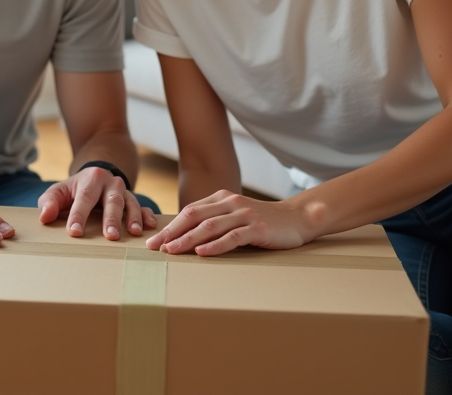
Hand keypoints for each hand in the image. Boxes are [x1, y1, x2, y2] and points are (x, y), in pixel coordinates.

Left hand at [37, 166, 157, 239]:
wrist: (95, 177)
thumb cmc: (74, 190)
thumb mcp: (59, 192)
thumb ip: (49, 202)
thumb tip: (45, 217)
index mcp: (90, 179)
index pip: (84, 198)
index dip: (78, 216)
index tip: (74, 232)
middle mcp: (110, 183)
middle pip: (112, 201)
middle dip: (111, 219)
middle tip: (110, 236)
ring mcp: (124, 191)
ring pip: (130, 204)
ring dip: (133, 218)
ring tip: (134, 233)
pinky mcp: (133, 200)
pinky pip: (143, 206)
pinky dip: (147, 215)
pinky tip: (151, 226)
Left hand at [144, 190, 313, 256]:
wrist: (297, 218)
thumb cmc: (262, 221)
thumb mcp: (236, 216)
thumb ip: (215, 221)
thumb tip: (185, 238)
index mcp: (221, 198)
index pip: (189, 212)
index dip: (170, 226)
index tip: (154, 241)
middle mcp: (230, 203)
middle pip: (194, 216)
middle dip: (172, 232)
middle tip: (154, 248)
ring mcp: (244, 214)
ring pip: (210, 226)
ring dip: (188, 239)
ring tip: (171, 251)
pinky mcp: (257, 228)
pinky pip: (233, 237)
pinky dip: (216, 245)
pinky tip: (202, 252)